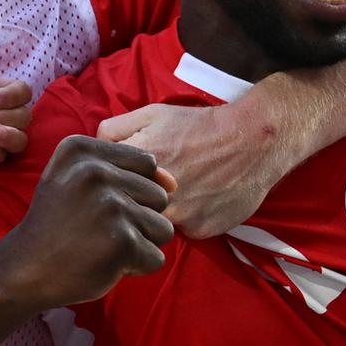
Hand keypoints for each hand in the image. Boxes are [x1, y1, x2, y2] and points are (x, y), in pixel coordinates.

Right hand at [1, 136, 174, 309]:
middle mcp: (96, 171)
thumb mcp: (75, 178)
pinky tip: (105, 262)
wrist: (27, 267)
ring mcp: (110, 206)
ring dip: (139, 243)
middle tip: (100, 228)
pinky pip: (156, 258)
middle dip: (138, 218)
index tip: (99, 203)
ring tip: (104, 244)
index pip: (146, 163)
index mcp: (81, 149)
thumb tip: (173, 182)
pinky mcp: (122, 242)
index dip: (132, 190)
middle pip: (158, 196)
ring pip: (162, 227)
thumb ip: (124, 170)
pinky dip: (136, 267)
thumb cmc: (58, 222)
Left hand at [97, 103, 275, 238]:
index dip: (112, 185)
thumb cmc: (197, 125)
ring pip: (154, 225)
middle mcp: (157, 196)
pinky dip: (185, 220)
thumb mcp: (151, 114)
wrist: (251, 141)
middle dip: (132, 203)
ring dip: (157, 214)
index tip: (119, 180)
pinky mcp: (200, 231)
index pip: (107, 189)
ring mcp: (180, 217)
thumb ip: (115, 129)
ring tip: (176, 192)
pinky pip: (182, 232)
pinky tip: (197, 200)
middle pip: (129, 211)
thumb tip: (94, 150)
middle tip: (144, 189)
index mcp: (138, 167)